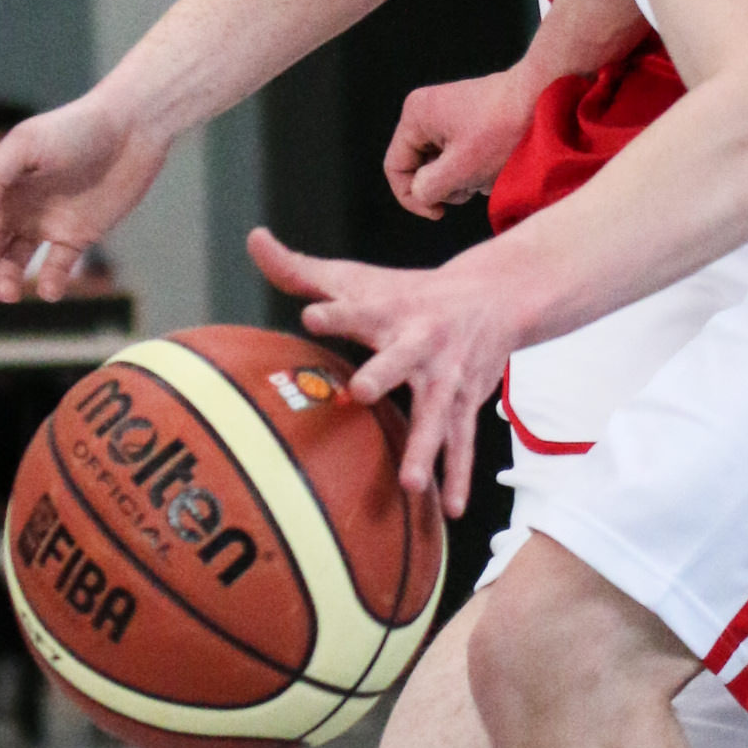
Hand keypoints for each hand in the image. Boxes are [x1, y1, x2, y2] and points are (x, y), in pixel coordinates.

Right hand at [0, 94, 170, 304]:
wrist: (132, 129)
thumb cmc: (75, 129)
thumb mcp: (28, 145)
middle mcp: (15, 206)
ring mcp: (45, 223)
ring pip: (12, 264)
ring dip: (5, 282)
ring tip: (9, 292)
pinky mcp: (77, 235)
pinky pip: (58, 268)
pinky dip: (52, 283)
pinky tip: (52, 288)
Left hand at [247, 225, 519, 516]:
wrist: (493, 296)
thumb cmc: (407, 292)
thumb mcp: (356, 278)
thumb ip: (299, 268)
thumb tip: (253, 238)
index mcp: (387, 312)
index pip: (356, 308)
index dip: (335, 311)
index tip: (312, 313)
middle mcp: (419, 343)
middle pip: (399, 359)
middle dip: (383, 374)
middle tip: (363, 391)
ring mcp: (446, 377)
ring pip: (436, 415)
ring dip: (425, 448)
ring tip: (409, 484)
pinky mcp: (465, 403)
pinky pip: (462, 443)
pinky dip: (458, 476)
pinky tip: (451, 508)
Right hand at [385, 67, 540, 219]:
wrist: (545, 97)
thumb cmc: (504, 130)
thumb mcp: (460, 168)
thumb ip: (428, 188)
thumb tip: (422, 193)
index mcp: (416, 115)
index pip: (395, 167)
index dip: (411, 197)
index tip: (439, 213)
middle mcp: (428, 111)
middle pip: (420, 167)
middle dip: (445, 185)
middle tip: (472, 186)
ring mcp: (450, 114)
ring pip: (442, 164)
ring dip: (464, 179)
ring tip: (490, 171)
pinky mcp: (471, 121)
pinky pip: (461, 156)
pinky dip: (476, 168)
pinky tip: (498, 164)